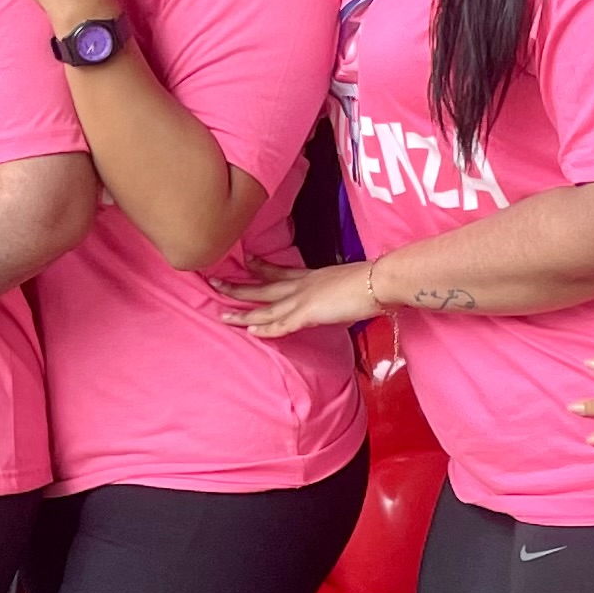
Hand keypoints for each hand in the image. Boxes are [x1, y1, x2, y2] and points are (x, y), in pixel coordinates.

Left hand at [217, 259, 382, 337]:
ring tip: (221, 315)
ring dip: (242, 313)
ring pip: (265, 308)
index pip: (279, 271)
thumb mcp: (346, 285)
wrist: (380, 281)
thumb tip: (338, 302)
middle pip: (262, 287)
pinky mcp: (308, 314)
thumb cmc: (371, 283)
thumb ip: (335, 293)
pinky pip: (281, 324)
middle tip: (214, 282)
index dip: (260, 267)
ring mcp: (302, 299)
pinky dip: (266, 329)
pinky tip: (250, 332)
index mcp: (311, 276)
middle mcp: (301, 285)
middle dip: (237, 286)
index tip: (246, 260)